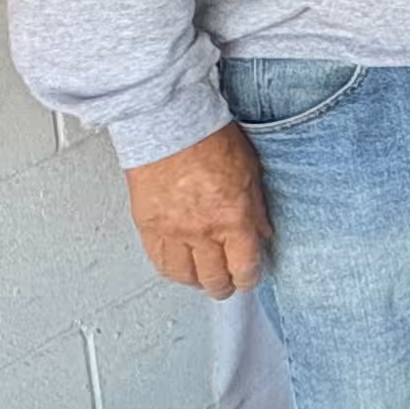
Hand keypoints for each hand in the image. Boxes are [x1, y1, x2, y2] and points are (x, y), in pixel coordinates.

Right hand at [128, 124, 270, 297]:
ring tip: (204, 278)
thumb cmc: (209, 138)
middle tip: (228, 284)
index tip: (249, 277)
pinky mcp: (148, 226)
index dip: (249, 278)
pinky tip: (180, 266)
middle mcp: (203, 231)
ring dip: (197, 281)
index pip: (245, 268)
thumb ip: (257, 210)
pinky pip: (159, 261)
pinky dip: (172, 269)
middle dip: (225, 286)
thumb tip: (262, 235)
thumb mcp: (251, 172)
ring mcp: (173, 231)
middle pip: (215, 279)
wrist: (169, 122)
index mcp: (234, 218)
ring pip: (185, 276)